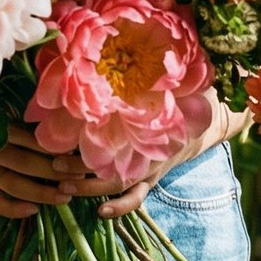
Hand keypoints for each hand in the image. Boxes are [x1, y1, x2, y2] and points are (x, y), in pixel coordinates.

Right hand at [0, 118, 94, 219]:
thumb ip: (21, 115)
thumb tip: (60, 120)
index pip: (29, 139)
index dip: (54, 147)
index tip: (78, 152)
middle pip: (26, 164)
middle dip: (56, 172)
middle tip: (80, 177)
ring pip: (15, 186)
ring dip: (43, 193)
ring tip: (66, 197)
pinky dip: (15, 210)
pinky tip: (35, 211)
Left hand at [56, 91, 230, 219]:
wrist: (206, 118)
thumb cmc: (184, 97)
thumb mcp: (177, 85)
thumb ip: (161, 76)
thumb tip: (151, 49)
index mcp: (150, 129)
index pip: (121, 140)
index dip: (97, 142)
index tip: (73, 144)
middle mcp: (147, 153)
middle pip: (112, 170)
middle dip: (82, 171)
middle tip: (54, 165)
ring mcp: (147, 169)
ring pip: (117, 186)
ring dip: (88, 188)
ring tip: (60, 184)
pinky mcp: (148, 177)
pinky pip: (136, 197)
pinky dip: (120, 207)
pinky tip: (100, 211)